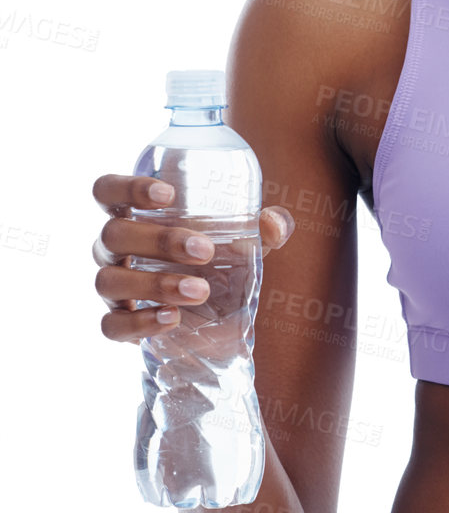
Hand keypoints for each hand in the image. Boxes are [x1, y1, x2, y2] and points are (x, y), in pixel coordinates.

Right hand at [92, 173, 295, 343]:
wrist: (218, 322)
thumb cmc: (220, 266)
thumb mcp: (246, 245)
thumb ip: (264, 229)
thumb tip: (276, 224)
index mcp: (137, 217)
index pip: (108, 191)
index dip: (127, 187)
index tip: (168, 195)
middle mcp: (116, 249)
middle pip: (114, 235)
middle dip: (160, 240)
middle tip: (205, 251)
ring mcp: (114, 288)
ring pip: (109, 280)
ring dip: (155, 284)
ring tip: (200, 291)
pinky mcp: (119, 325)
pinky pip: (111, 326)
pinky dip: (140, 323)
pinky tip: (173, 318)